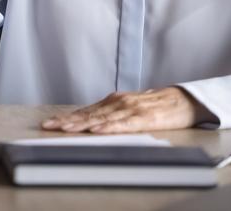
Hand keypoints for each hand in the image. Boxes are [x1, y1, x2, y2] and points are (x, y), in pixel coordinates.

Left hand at [40, 87, 216, 133]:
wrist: (183, 100)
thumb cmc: (156, 107)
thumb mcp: (129, 109)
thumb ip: (111, 116)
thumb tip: (90, 124)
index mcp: (112, 102)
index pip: (85, 111)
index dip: (66, 117)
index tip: (49, 123)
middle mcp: (117, 103)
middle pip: (88, 114)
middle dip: (66, 121)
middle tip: (47, 126)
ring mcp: (129, 109)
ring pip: (101, 118)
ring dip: (81, 124)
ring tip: (64, 128)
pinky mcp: (143, 117)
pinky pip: (122, 124)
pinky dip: (107, 127)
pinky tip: (96, 130)